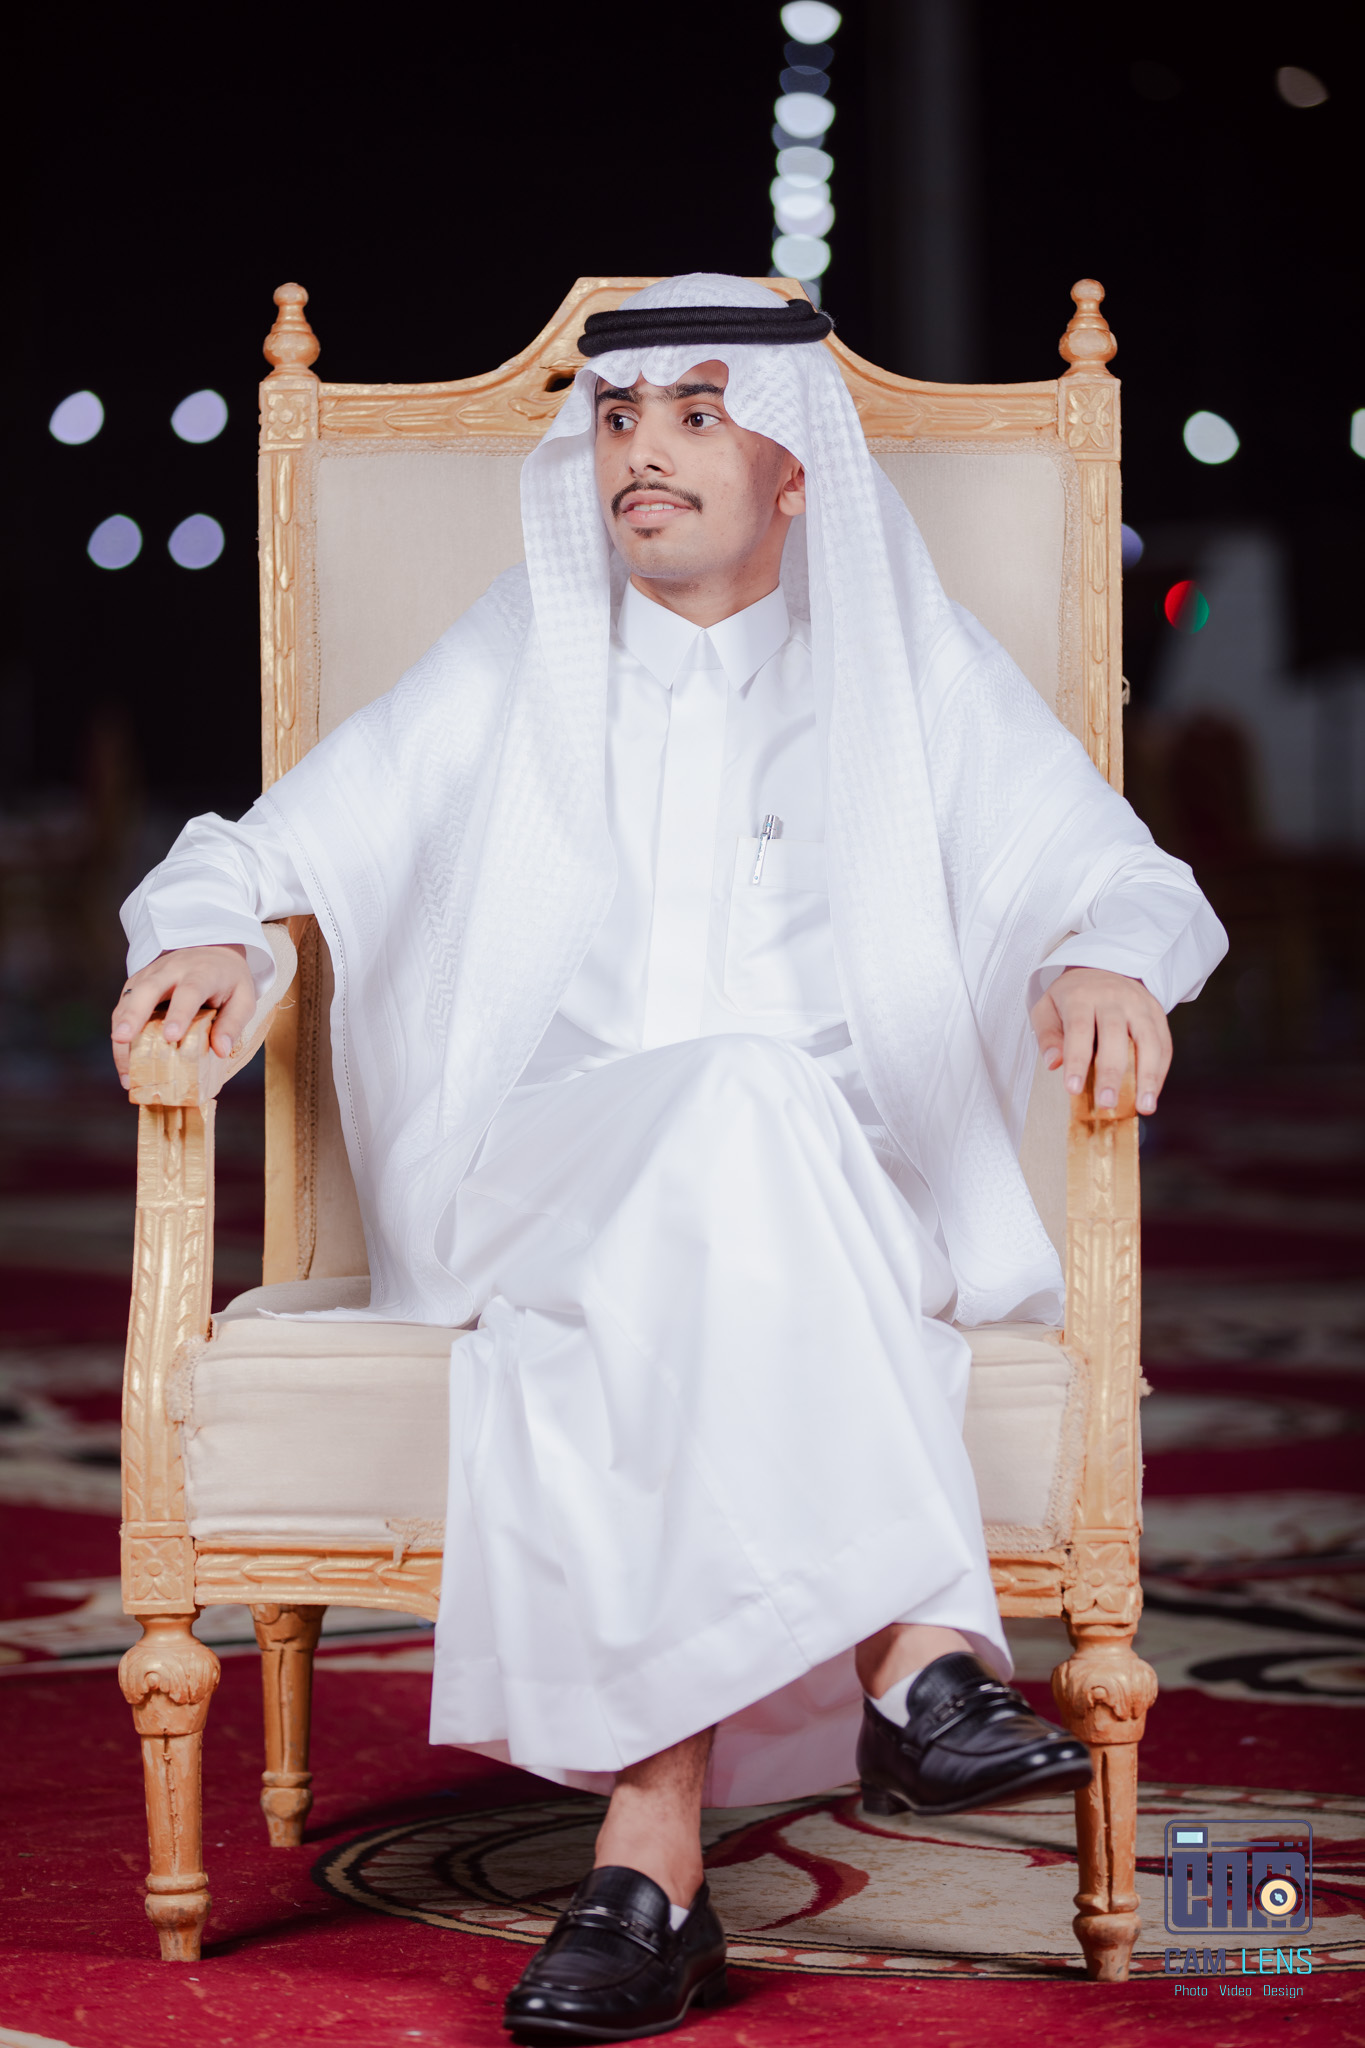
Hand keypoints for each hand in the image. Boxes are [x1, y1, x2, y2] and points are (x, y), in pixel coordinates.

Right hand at [111, 945, 254, 1089]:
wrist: (212, 952)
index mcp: (202, 972)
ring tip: (124, 1066)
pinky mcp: (137, 984)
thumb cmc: (228, 981)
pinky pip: (123, 1007)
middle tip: (123, 1039)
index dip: (179, 1012)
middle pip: (148, 989)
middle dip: (134, 1014)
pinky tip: (124, 1061)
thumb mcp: (243, 999)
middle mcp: (172, 970)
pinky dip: (120, 1033)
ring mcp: (150, 975)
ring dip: (122, 1030)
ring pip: (129, 999)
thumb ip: (233, 1024)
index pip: (189, 990)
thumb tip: (220, 1051)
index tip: (171, 1036)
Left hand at [1030, 965, 1170, 1115]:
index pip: (1079, 1030)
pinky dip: (1160, 1071)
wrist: (1104, 968)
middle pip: (1115, 1036)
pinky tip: (1152, 1093)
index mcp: (1082, 997)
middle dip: (1111, 1073)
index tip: (1073, 1089)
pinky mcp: (1157, 1013)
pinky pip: (1163, 1044)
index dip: (1076, 1060)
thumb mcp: (1047, 1008)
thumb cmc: (1072, 997)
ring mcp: (1139, 1005)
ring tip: (1143, 1106)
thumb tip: (1054, 1063)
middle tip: (1106, 1103)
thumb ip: (1048, 1035)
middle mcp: (1114, 998)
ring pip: (1148, 1041)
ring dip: (1147, 1076)